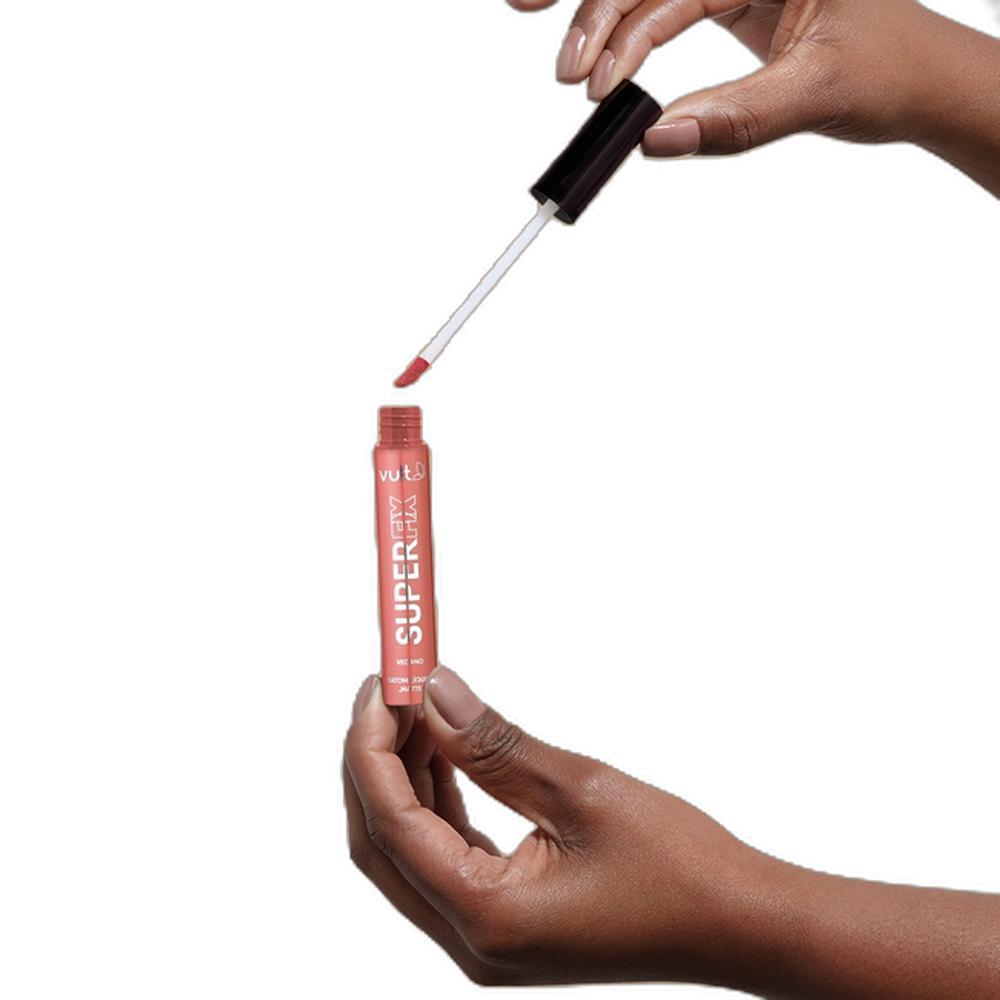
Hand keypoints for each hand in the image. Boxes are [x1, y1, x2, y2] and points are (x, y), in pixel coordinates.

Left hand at [343, 666, 764, 984]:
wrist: (740, 921)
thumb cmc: (680, 865)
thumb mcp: (581, 789)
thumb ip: (494, 745)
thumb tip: (434, 693)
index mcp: (487, 918)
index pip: (391, 824)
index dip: (370, 748)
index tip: (379, 685)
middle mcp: (474, 941)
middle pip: (384, 844)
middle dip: (376, 761)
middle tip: (388, 689)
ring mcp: (488, 937)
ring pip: (409, 851)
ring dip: (405, 777)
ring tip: (417, 708)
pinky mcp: (507, 922)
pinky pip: (444, 857)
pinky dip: (436, 801)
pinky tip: (445, 752)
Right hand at [508, 0, 999, 194]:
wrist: (919, 86)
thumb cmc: (892, 70)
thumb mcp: (816, 92)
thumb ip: (737, 118)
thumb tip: (656, 141)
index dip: (618, 18)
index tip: (587, 77)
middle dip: (595, 12)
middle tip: (564, 69)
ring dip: (603, 30)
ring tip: (571, 73)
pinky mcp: (727, 1)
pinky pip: (662, 12)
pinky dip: (626, 36)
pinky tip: (596, 56)